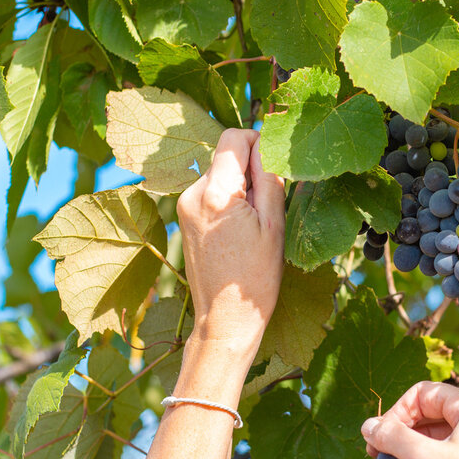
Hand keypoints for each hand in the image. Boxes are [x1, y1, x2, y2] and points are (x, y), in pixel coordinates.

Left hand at [176, 129, 285, 358]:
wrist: (224, 320)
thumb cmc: (255, 278)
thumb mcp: (274, 225)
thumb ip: (270, 178)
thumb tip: (267, 145)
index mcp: (216, 193)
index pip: (233, 138)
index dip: (258, 141)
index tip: (274, 164)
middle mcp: (192, 194)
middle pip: (225, 157)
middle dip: (250, 171)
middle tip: (268, 206)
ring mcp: (184, 207)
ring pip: (219, 176)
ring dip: (239, 188)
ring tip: (254, 226)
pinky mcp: (183, 219)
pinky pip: (210, 195)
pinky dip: (228, 203)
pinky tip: (240, 233)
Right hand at [361, 382, 458, 458]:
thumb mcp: (426, 458)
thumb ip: (393, 437)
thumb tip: (368, 425)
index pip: (425, 393)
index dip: (396, 412)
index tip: (378, 436)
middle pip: (434, 412)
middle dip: (403, 430)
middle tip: (379, 451)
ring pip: (443, 436)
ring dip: (415, 447)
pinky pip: (454, 455)